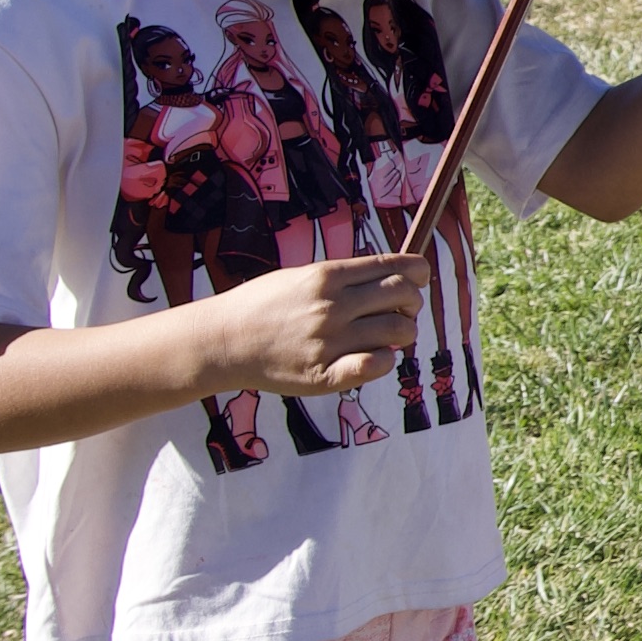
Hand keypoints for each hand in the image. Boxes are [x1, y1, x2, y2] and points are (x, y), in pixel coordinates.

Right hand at [189, 255, 430, 394]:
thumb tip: (391, 275)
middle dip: (412, 302)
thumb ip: (344, 276)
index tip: (417, 279)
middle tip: (401, 312)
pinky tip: (374, 357)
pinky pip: (376, 365)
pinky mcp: (324, 374)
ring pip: (398, 331)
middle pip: (404, 295)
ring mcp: (329, 341)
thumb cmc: (263, 305)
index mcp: (328, 275)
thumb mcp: (301, 275)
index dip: (418, 272)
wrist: (223, 341)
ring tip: (388, 336)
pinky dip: (385, 360)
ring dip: (404, 333)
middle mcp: (332, 305)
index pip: (397, 266)